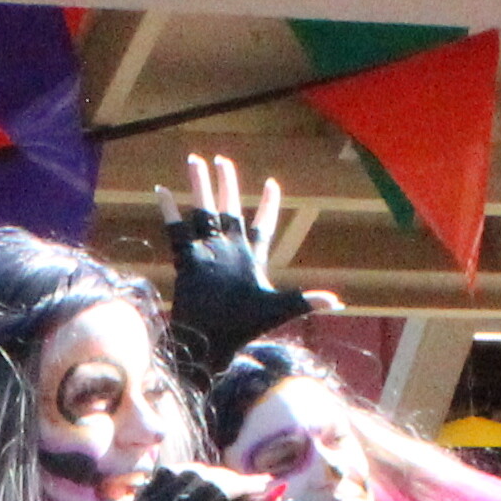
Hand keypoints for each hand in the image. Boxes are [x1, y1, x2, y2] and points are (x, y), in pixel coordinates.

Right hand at [164, 154, 338, 390]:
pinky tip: (162, 191)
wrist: (213, 341)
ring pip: (203, 211)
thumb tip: (338, 303)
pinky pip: (177, 230)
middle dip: (226, 184)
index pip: (262, 225)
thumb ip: (306, 300)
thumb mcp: (280, 309)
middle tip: (222, 159)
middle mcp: (229, 249)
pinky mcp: (187, 260)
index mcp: (252, 257)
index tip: (272, 184)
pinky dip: (170, 211)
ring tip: (195, 160)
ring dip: (199, 186)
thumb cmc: (245, 327)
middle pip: (228, 208)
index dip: (268, 206)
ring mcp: (207, 252)